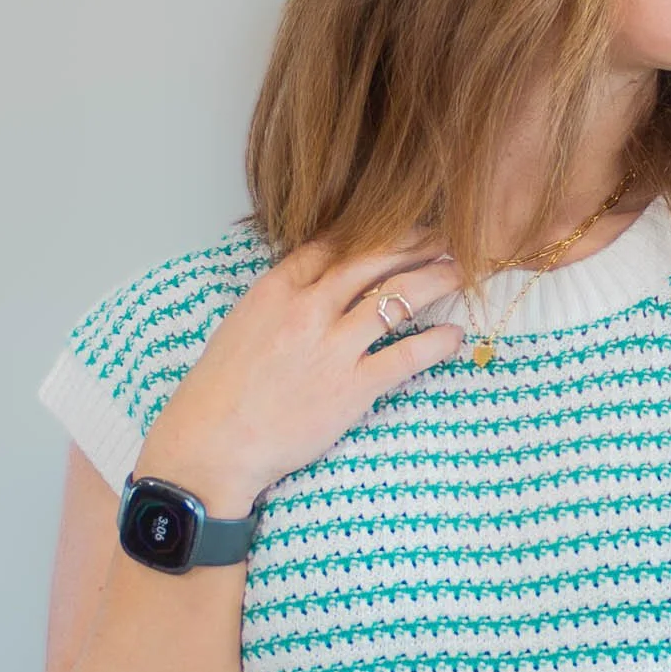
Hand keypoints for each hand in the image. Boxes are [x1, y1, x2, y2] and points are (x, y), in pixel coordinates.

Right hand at [138, 231, 466, 513]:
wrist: (211, 444)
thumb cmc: (220, 393)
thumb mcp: (242, 326)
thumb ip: (280, 302)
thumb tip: (314, 288)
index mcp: (277, 288)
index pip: (335, 242)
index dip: (376, 229)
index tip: (401, 226)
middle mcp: (307, 308)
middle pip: (374, 258)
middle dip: (415, 243)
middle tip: (444, 237)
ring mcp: (332, 347)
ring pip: (397, 298)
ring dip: (435, 280)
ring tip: (459, 273)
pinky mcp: (351, 388)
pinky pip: (407, 355)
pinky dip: (437, 342)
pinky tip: (455, 335)